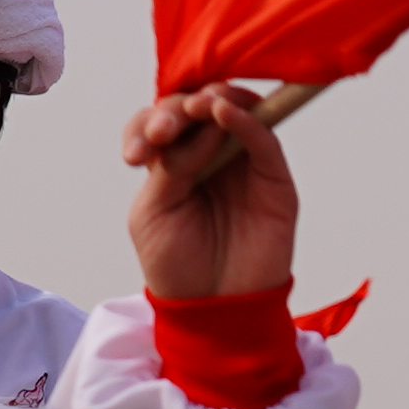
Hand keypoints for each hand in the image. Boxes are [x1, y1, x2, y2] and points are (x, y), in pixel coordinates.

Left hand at [123, 85, 295, 300]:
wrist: (213, 309)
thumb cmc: (178, 266)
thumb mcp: (153, 213)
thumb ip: (169, 167)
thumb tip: (195, 124)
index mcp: (173, 162)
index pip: (161, 122)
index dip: (148, 125)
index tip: (136, 155)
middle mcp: (208, 155)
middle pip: (196, 108)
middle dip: (177, 110)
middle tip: (165, 131)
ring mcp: (242, 162)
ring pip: (233, 111)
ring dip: (213, 100)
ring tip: (197, 109)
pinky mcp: (272, 176)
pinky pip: (263, 137)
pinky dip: (246, 119)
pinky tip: (223, 112)